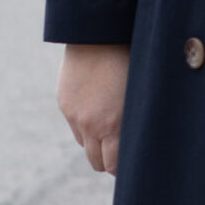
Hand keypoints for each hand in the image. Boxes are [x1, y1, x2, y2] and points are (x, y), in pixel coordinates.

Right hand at [57, 44, 129, 174]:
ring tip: (110, 132)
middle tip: (121, 155)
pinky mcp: (65, 103)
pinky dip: (85, 126)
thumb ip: (134, 123)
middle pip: (96, 162)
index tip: (132, 166)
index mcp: (112, 126)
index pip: (112, 166)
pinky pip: (74, 126)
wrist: (99, 35)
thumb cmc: (130, 63)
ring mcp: (74, 115)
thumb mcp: (139, 97)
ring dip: (95, 144)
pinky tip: (97, 112)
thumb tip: (139, 142)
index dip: (121, 169)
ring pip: (84, 145)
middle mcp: (90, 125)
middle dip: (108, 162)